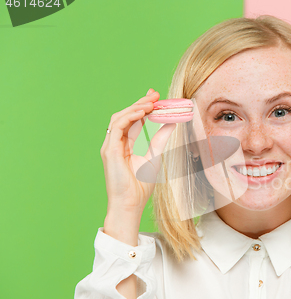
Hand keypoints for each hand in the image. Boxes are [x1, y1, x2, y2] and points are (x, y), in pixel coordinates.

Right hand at [100, 89, 175, 243]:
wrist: (130, 204)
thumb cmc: (139, 186)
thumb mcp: (155, 156)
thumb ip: (161, 139)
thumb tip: (172, 123)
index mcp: (124, 145)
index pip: (133, 121)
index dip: (143, 107)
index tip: (156, 98)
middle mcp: (115, 143)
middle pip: (125, 116)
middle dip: (140, 103)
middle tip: (155, 94)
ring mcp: (110, 146)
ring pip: (119, 118)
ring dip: (135, 107)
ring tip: (151, 101)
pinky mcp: (109, 151)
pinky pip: (117, 127)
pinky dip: (129, 117)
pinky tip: (143, 112)